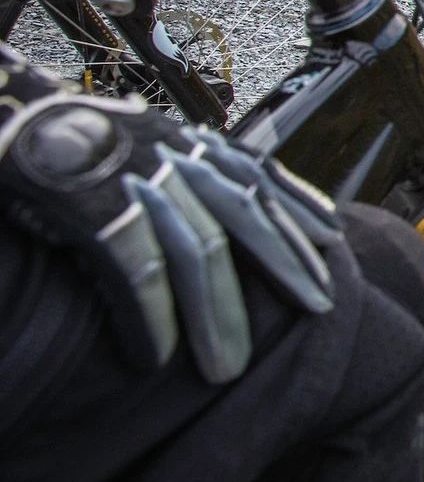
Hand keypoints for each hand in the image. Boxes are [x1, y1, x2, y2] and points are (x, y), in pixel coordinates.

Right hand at [0, 51, 339, 381]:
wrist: (9, 115)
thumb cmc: (75, 136)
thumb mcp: (147, 137)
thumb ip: (189, 164)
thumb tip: (234, 199)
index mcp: (188, 140)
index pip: (261, 174)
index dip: (299, 207)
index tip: (334, 240)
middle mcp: (175, 155)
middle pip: (249, 215)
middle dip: (288, 265)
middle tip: (321, 307)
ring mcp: (139, 181)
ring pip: (198, 252)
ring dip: (217, 315)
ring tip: (228, 366)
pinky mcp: (97, 211)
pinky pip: (137, 271)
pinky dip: (150, 316)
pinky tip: (158, 354)